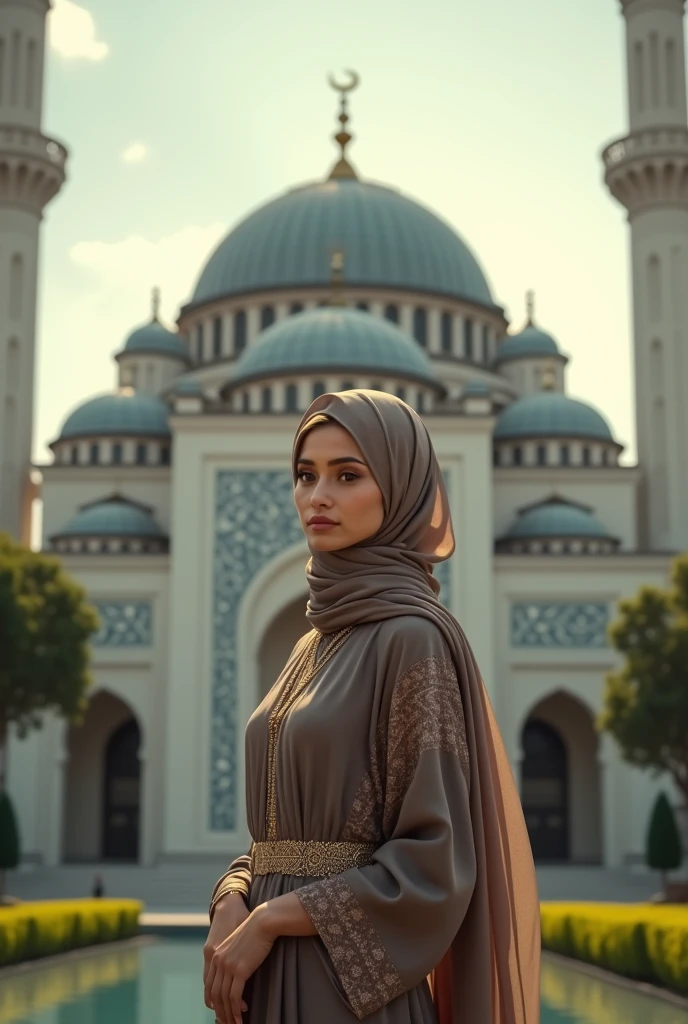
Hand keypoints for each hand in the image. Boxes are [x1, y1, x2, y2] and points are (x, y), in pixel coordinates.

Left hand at [203, 894, 249, 1015]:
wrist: (263, 922)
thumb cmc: (255, 932)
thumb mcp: (237, 944)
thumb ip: (232, 957)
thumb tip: (235, 973)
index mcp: (216, 956)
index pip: (209, 985)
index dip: (213, 1001)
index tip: (218, 1012)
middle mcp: (218, 961)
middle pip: (215, 994)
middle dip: (220, 1012)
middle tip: (226, 1023)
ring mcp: (228, 966)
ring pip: (224, 998)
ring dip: (229, 1015)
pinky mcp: (240, 970)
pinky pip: (235, 996)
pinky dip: (236, 1010)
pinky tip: (241, 1018)